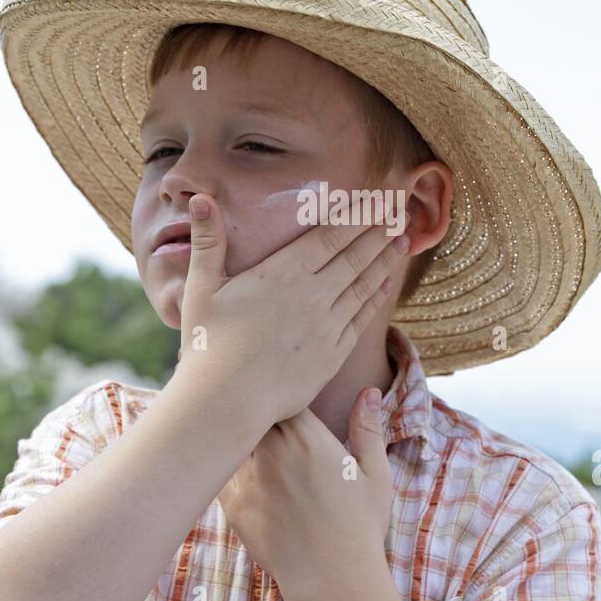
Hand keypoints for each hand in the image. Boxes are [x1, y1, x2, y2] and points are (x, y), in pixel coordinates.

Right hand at [173, 192, 409, 428]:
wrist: (226, 401)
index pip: (330, 235)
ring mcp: (326, 326)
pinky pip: (361, 320)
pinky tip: (385, 285)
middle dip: (378, 232)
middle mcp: (312, 295)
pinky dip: (375, 298)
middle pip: (355, 256)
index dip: (356, 216)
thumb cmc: (207, 344)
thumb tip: (200, 199)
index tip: (375, 200)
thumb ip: (208, 242)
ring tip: (401, 242)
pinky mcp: (332, 355)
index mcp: (282, 273)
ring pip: (363, 285)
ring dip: (385, 261)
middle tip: (398, 213)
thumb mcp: (201, 288)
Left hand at [216, 387, 394, 596]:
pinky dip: (225, 466)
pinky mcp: (231, 505)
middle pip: (249, 411)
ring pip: (229, 439)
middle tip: (256, 408)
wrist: (332, 578)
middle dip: (253, 408)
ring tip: (240, 435)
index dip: (279, 391)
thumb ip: (367, 428)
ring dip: (237, 435)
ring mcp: (246, 478)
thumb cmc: (360, 526)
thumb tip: (368, 392)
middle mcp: (271, 451)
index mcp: (306, 436)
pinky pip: (219, 472)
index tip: (282, 394)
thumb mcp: (375, 474)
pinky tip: (234, 469)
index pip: (279, 394)